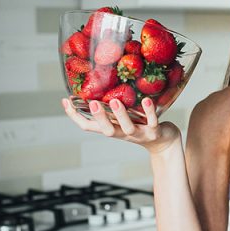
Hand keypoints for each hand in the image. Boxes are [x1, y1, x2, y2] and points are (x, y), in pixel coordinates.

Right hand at [62, 97, 180, 153]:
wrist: (164, 142)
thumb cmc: (139, 126)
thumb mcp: (122, 119)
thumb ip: (111, 109)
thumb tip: (97, 87)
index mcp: (113, 129)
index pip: (89, 127)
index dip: (75, 116)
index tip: (65, 101)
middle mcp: (123, 133)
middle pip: (107, 130)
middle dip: (99, 118)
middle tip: (92, 104)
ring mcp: (140, 134)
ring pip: (128, 128)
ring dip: (121, 115)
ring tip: (115, 101)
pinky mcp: (155, 131)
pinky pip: (152, 121)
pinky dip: (149, 111)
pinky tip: (145, 99)